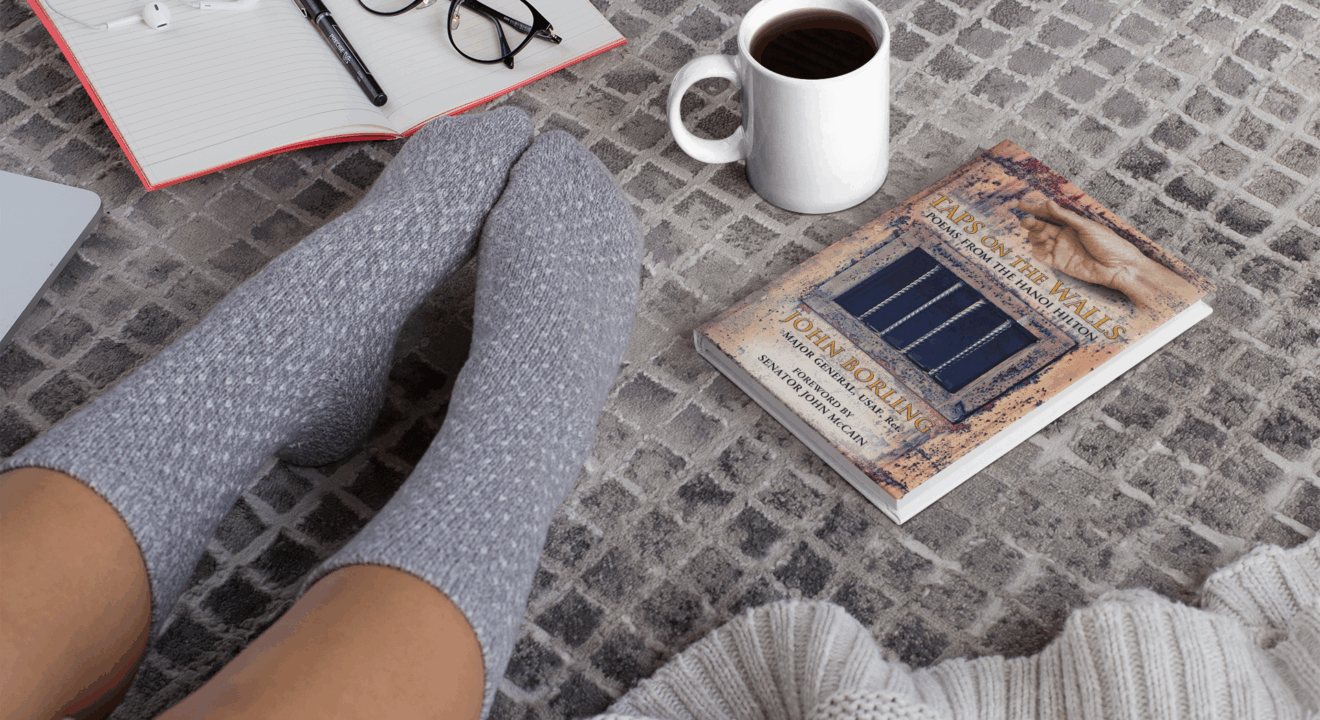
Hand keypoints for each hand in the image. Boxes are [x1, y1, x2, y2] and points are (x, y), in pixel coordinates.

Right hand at [1017, 200, 1147, 287]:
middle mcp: (1065, 235)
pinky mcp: (1060, 263)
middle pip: (1042, 227)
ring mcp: (1061, 249)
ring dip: (1035, 235)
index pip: (1049, 214)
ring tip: (1038, 233)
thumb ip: (1065, 217)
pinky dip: (1037, 250)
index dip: (1035, 209)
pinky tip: (1038, 246)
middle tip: (1027, 221)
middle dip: (1032, 223)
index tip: (1021, 205)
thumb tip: (1048, 203)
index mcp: (1072, 224)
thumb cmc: (1109, 244)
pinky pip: (1042, 256)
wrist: (1119, 267)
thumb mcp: (1087, 226)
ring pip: (1039, 240)